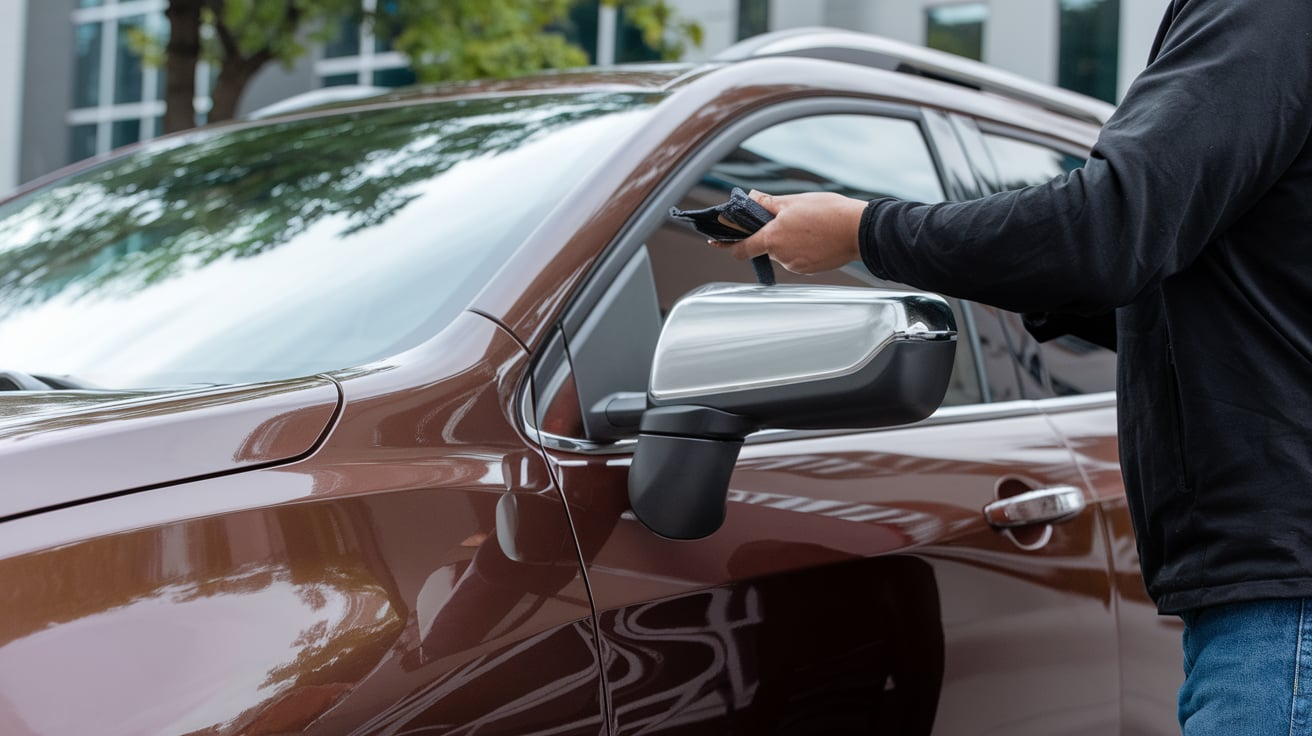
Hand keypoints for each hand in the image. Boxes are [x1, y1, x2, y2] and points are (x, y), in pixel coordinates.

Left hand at [712, 190, 866, 273]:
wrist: (859, 230)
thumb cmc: (828, 212)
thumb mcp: (794, 201)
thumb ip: (768, 204)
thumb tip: (750, 200)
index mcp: (772, 237)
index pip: (741, 248)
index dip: (728, 245)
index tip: (717, 242)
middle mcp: (781, 255)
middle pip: (765, 246)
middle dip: (772, 234)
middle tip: (790, 219)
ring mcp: (795, 265)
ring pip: (783, 252)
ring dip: (789, 241)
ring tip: (810, 226)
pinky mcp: (809, 270)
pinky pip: (797, 258)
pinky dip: (802, 248)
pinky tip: (817, 237)